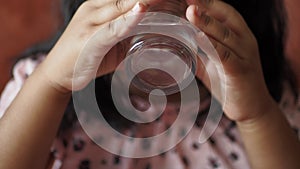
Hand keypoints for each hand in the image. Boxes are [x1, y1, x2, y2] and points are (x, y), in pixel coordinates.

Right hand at [38, 0, 160, 91]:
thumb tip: (148, 34)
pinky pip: (112, 28)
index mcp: (98, 7)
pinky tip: (141, 12)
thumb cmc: (86, 57)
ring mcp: (90, 23)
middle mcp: (93, 9)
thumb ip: (126, 34)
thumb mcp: (108, 42)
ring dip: (143, 1)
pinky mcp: (89, 39)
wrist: (57, 74)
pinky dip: (127, 20)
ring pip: (120, 6)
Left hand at [186, 0, 272, 121]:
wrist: (251, 108)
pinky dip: (212, 46)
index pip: (223, 11)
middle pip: (225, 16)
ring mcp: (244, 55)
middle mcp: (244, 40)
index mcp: (238, 35)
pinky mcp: (240, 71)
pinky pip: (226, 55)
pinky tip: (198, 38)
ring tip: (190, 12)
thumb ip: (199, 51)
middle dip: (205, 5)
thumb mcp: (213, 63)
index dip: (206, 3)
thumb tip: (177, 43)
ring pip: (225, 34)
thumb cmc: (229, 82)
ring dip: (207, 22)